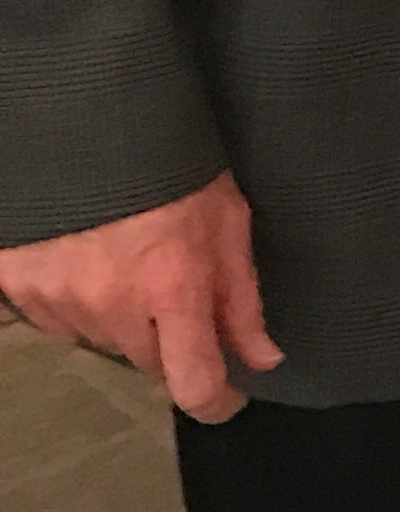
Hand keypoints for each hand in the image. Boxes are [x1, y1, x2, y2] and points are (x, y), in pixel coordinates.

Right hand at [0, 174, 280, 422]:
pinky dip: (75, 302)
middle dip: (172, 342)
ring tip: (130, 262)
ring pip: (100, 341)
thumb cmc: (172, 160)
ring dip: (121, 320)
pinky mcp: (14, 281)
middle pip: (148, 363)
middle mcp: (109, 302)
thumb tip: (262, 359)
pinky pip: (54, 319)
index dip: (217, 401)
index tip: (229, 394)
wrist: (87, 110)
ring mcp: (54, 295)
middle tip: (178, 293)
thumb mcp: (226, 218)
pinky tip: (89, 258)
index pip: (193, 384)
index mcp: (171, 286)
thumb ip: (241, 297)